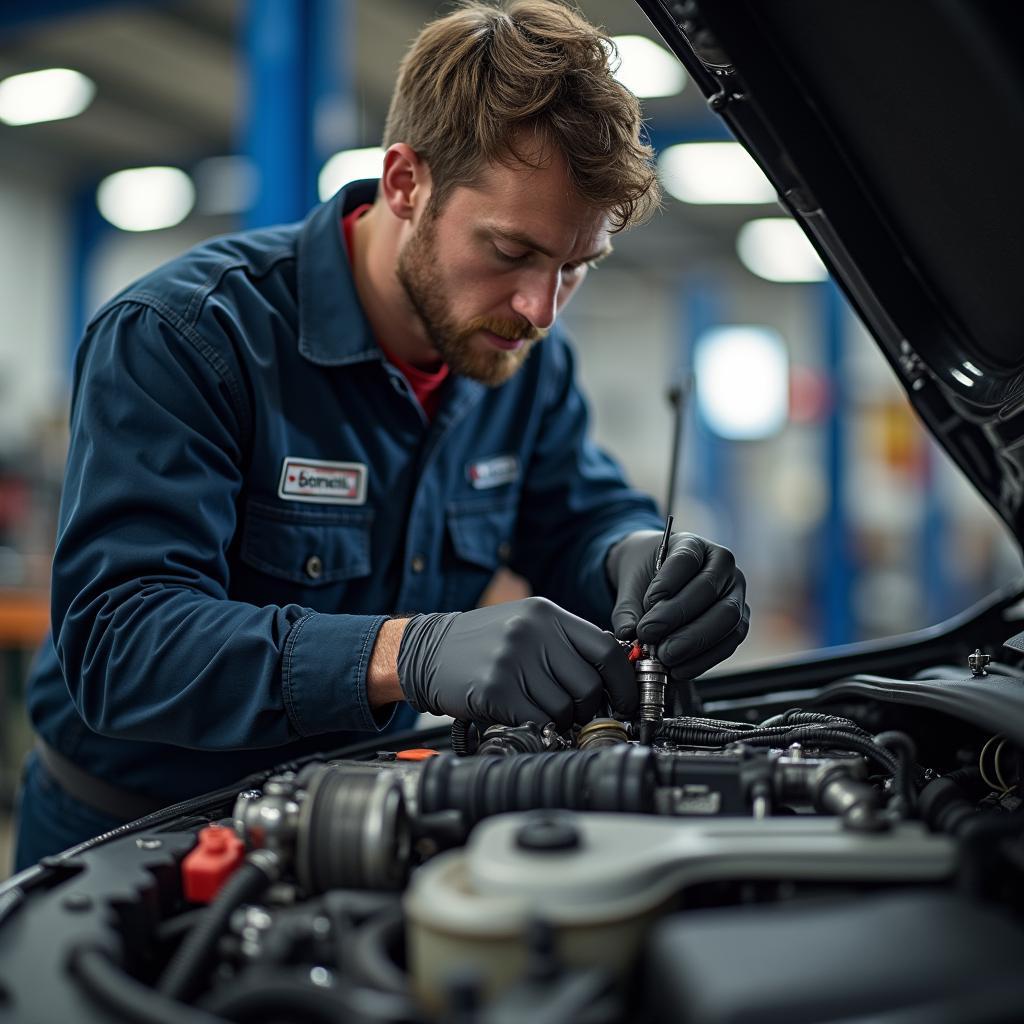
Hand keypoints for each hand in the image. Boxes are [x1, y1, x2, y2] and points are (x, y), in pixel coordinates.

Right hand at [397, 597, 636, 728]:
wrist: (428, 649)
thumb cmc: (483, 642)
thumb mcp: (528, 624)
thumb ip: (568, 643)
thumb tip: (616, 673)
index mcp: (547, 614)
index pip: (607, 650)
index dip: (624, 683)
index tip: (627, 701)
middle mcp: (533, 633)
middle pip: (590, 686)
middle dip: (588, 708)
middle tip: (575, 712)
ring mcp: (513, 660)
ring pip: (565, 709)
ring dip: (559, 720)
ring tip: (540, 710)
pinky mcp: (496, 689)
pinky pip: (537, 721)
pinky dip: (536, 727)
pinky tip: (521, 715)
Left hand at [608, 530, 748, 678]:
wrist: (660, 583)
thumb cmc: (647, 579)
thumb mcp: (630, 585)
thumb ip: (627, 610)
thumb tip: (628, 635)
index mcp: (693, 544)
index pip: (686, 559)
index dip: (668, 581)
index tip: (648, 602)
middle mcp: (722, 565)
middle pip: (708, 590)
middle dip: (678, 617)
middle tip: (650, 636)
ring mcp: (735, 593)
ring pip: (726, 618)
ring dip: (693, 642)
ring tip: (663, 656)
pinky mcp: (739, 621)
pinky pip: (729, 642)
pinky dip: (704, 659)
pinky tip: (679, 668)